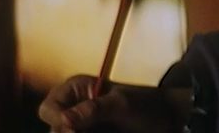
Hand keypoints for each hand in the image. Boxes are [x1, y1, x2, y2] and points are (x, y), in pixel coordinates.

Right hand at [38, 74, 192, 132]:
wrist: (170, 119)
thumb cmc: (148, 105)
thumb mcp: (122, 105)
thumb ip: (93, 111)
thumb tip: (64, 121)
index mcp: (75, 90)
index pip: (48, 109)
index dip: (58, 121)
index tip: (74, 130)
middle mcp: (73, 108)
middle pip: (54, 129)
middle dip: (69, 132)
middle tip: (96, 132)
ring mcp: (81, 125)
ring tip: (107, 131)